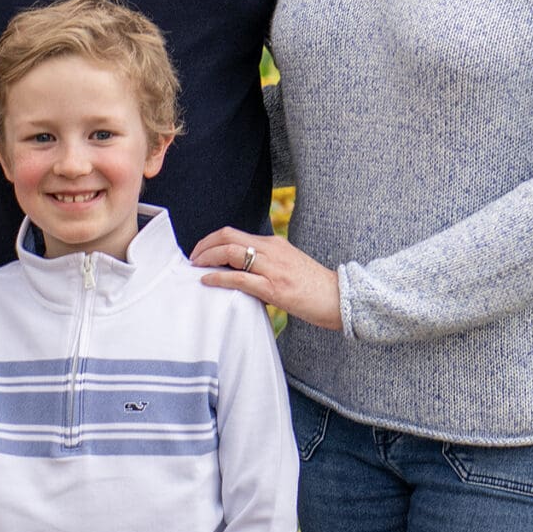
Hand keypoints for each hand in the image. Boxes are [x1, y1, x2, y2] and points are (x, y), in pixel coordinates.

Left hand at [191, 227, 341, 331]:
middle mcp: (272, 250)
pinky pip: (239, 278)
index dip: (212, 240)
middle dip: (204, 245)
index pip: (235, 233)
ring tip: (195, 268)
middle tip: (192, 259)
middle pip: (228, 236)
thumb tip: (242, 272)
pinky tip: (207, 281)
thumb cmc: (314, 287)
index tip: (201, 251)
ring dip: (207, 259)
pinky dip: (218, 277)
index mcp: (274, 243)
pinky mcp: (274, 288)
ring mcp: (273, 267)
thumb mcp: (289, 266)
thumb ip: (267, 264)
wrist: (340, 298)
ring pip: (230, 252)